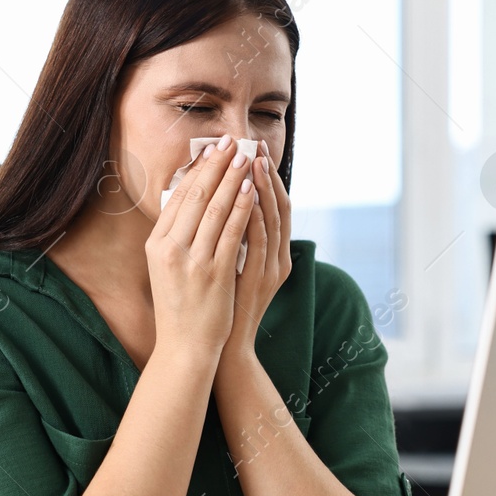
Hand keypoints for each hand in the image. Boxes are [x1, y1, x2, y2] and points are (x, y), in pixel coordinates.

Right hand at [145, 134, 257, 365]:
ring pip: (215, 208)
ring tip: (246, 156)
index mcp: (156, 245)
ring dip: (233, 178)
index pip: (178, 197)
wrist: (185, 347)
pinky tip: (251, 188)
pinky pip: (232, 231)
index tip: (212, 149)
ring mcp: (192, 261)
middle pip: (196, 196)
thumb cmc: (180, 307)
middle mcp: (170, 249)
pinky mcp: (213, 274)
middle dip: (217, 165)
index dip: (197, 170)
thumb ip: (177, 237)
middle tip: (232, 141)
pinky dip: (242, 206)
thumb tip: (191, 202)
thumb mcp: (167, 268)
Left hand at [219, 152, 292, 375]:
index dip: (266, 178)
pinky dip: (250, 218)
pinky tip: (242, 197)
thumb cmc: (219, 307)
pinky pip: (256, 242)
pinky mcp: (256, 281)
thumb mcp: (228, 267)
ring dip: (260, 190)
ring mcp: (269, 271)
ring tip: (248, 162)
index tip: (252, 151)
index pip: (275, 206)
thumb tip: (217, 206)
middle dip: (264, 176)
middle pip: (278, 208)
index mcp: (274, 255)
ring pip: (270, 221)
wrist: (218, 349)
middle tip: (252, 147)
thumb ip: (231, 239)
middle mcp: (278, 260)